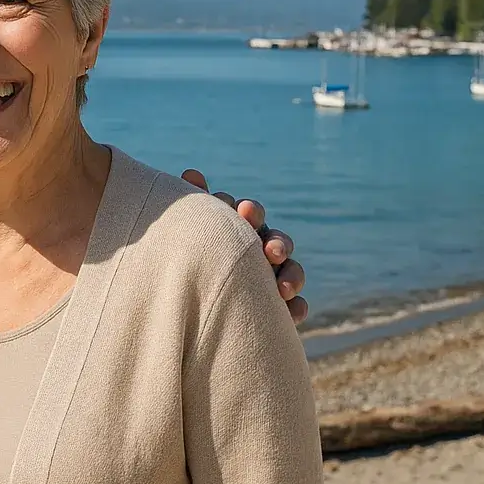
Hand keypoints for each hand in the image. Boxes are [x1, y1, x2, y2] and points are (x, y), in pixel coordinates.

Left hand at [181, 169, 307, 324]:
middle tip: (271, 251)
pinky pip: (296, 307)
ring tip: (281, 289)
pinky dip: (296, 308)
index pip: (251, 215)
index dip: (250, 213)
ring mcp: (273, 279)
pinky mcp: (279, 309)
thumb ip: (195, 203)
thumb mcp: (192, 231)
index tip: (244, 211)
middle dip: (277, 244)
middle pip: (278, 241)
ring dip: (291, 276)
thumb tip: (190, 172)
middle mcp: (261, 251)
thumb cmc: (189, 257)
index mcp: (240, 228)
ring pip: (293, 272)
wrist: (186, 306)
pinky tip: (289, 311)